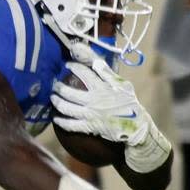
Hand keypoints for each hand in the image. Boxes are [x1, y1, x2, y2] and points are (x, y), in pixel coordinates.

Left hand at [52, 43, 169, 172]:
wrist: (136, 126)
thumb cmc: (129, 103)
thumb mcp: (123, 85)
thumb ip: (107, 73)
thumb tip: (95, 62)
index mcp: (102, 88)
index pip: (84, 73)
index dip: (73, 67)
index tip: (67, 65)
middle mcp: (94, 100)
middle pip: (69, 92)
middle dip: (58, 87)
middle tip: (54, 84)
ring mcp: (90, 114)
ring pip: (67, 108)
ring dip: (57, 102)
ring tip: (53, 98)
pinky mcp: (90, 127)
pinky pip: (71, 125)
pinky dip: (61, 122)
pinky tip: (56, 119)